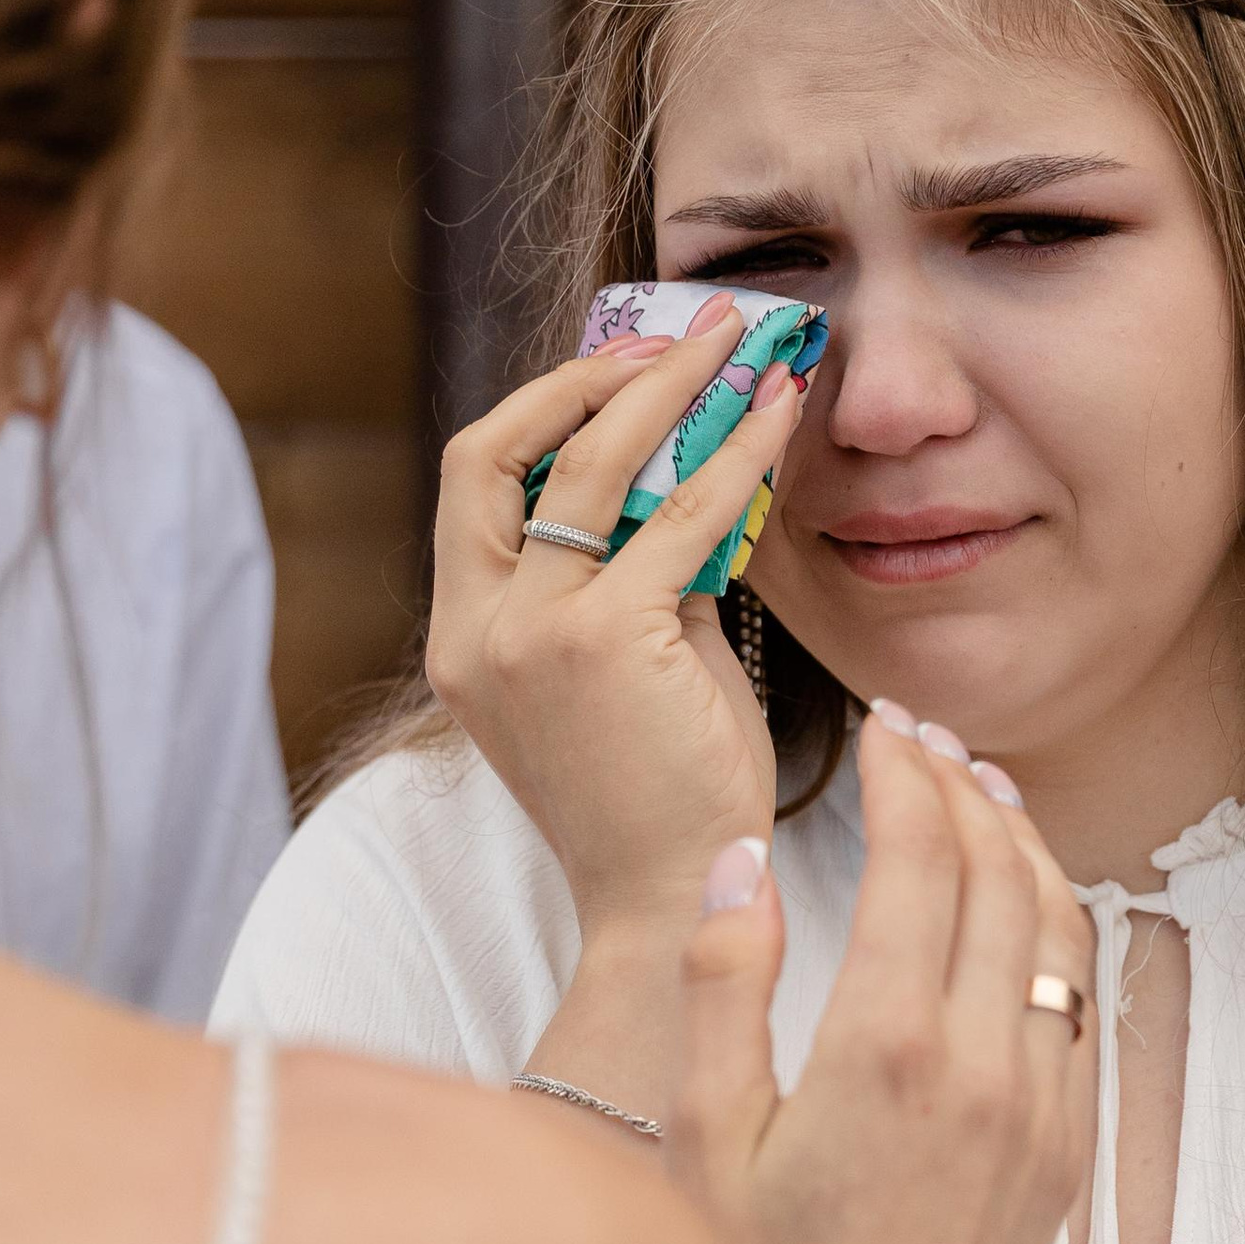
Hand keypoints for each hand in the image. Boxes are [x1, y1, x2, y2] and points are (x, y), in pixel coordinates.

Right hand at [427, 300, 799, 940]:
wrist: (679, 902)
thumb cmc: (667, 793)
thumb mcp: (630, 667)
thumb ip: (637, 578)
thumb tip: (695, 475)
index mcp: (464, 638)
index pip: (474, 483)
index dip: (542, 410)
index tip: (621, 370)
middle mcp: (475, 631)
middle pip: (490, 450)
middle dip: (586, 377)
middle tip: (679, 341)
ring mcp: (529, 636)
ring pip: (591, 465)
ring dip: (670, 390)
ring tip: (742, 350)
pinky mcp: (600, 643)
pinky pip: (677, 518)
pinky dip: (734, 458)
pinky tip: (779, 425)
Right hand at [667, 712, 1095, 1243]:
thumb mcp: (698, 1139)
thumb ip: (721, 987)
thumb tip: (741, 864)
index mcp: (885, 1048)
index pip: (919, 856)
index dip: (905, 774)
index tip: (880, 730)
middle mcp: (985, 1064)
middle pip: (1000, 871)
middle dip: (964, 784)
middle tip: (922, 740)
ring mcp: (1040, 1107)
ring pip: (1061, 927)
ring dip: (1024, 844)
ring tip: (981, 791)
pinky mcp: (1067, 1152)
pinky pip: (1081, 1004)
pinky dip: (1056, 928)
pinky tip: (1020, 908)